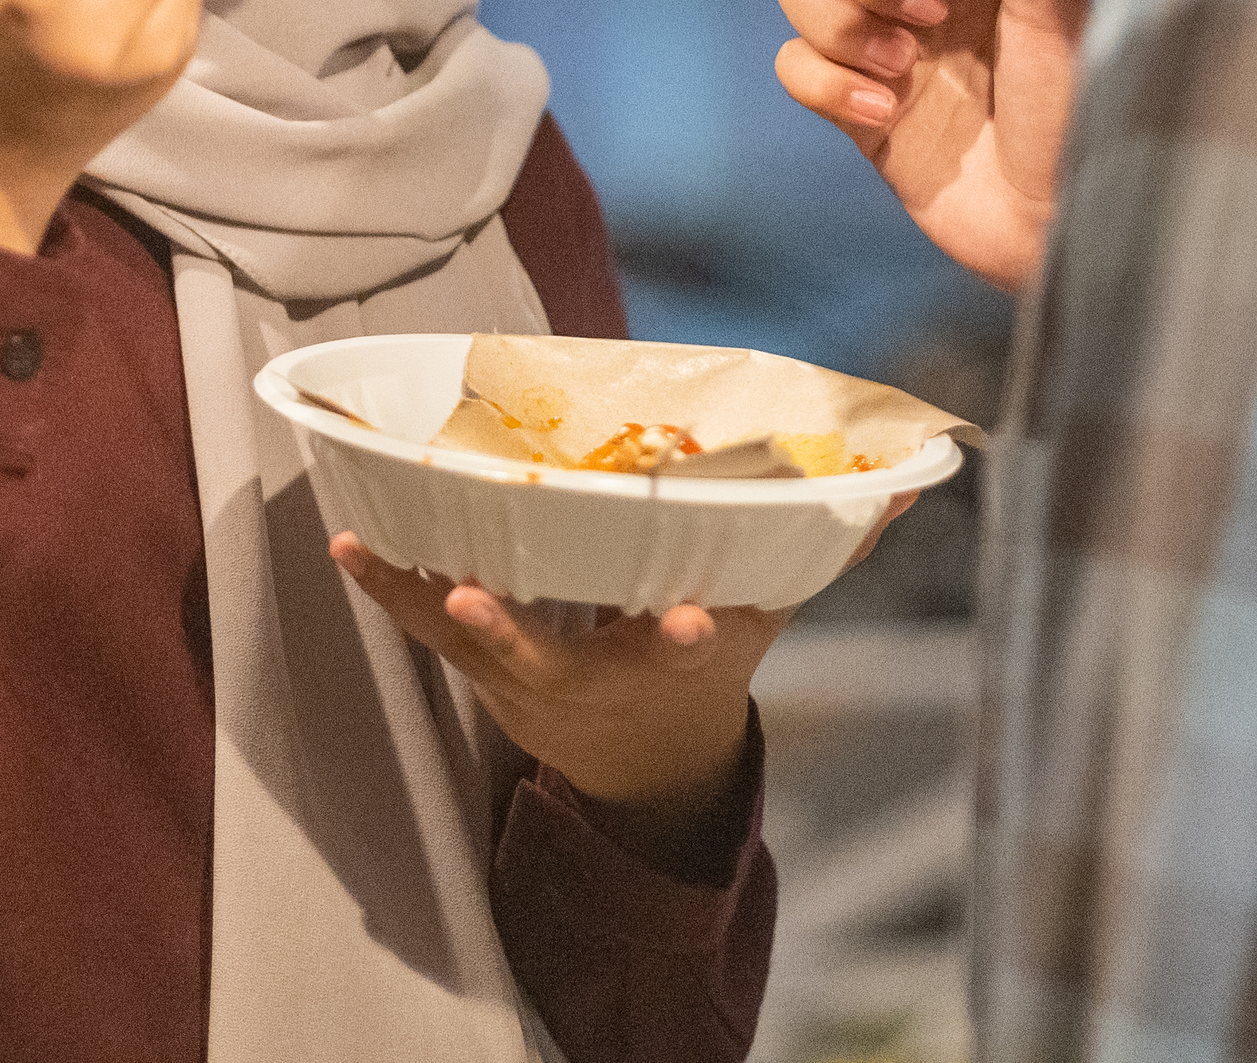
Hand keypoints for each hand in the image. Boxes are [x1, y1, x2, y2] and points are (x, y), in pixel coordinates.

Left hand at [328, 536, 780, 863]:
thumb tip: (906, 492)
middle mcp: (592, 682)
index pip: (685, 651)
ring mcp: (528, 686)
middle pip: (547, 662)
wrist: (645, 763)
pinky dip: (391, 591)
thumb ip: (825, 549)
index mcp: (670, 661)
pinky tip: (350, 544)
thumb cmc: (707, 666)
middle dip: (510, 636)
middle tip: (470, 600)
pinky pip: (431, 633)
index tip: (686, 618)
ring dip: (414, 599)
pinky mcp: (486, 676)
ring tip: (362, 548)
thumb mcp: (768, 616)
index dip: (685, 634)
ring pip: (465, 645)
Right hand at [774, 0, 1087, 291]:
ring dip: (842, 25)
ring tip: (906, 69)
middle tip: (926, 17)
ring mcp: (882, 48)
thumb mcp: (1055, 5)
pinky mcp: (854, 108)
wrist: (1059, 219)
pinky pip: (793, 65)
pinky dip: (827, 84)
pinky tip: (886, 114)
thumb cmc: (1075, 109)